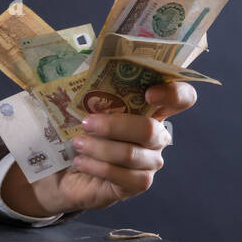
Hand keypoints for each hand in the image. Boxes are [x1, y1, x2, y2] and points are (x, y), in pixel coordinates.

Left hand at [2, 81, 196, 214]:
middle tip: (86, 122)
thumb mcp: (79, 104)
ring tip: (76, 144)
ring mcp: (149, 161)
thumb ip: (88, 84)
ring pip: (131, 154)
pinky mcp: (137, 184)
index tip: (148, 92)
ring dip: (99, 148)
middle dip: (114, 125)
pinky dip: (97, 167)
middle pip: (150, 128)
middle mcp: (156, 135)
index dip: (173, 93)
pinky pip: (122, 176)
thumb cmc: (75, 131)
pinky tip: (80, 162)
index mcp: (149, 109)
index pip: (181, 98)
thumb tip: (79, 57)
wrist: (60, 171)